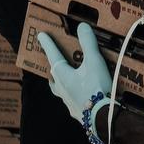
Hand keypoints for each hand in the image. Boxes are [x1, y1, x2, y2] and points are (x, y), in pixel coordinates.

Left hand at [36, 23, 116, 143]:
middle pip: (54, 75)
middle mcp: (61, 88)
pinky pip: (71, 101)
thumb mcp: (94, 62)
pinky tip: (80, 97)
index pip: (53, 55)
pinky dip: (73, 96)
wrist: (102, 117)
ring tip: (64, 80)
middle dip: (54, 66)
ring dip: (60, 83)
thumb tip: (82, 26)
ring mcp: (68, 102)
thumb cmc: (96, 88)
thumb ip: (88, 43)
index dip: (48, 44)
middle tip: (55, 60)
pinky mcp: (77, 112)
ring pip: (59, 90)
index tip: (40, 35)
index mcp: (63, 75)